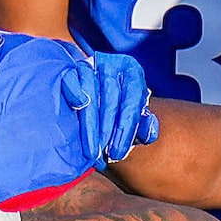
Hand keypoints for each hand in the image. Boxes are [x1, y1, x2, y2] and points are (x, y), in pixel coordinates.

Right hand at [56, 49, 157, 164]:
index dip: (126, 130)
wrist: (91, 77)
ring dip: (91, 125)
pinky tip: (77, 107)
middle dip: (107, 131)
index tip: (118, 153)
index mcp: (133, 72)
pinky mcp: (73, 66)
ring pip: (91, 93)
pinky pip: (72, 79)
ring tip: (91, 150)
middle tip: (103, 156)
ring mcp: (92, 64)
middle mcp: (114, 65)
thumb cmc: (116, 100)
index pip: (132, 102)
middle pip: (112, 99)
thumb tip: (149, 135)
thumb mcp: (132, 110)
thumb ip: (143, 124)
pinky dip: (74, 92)